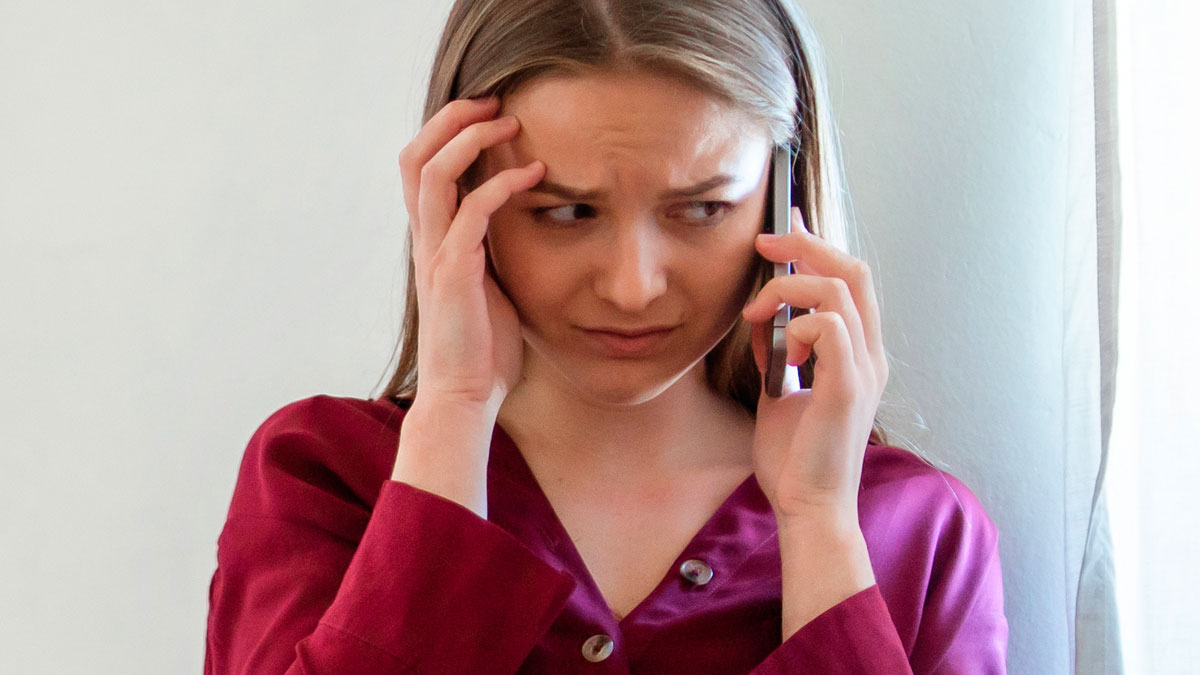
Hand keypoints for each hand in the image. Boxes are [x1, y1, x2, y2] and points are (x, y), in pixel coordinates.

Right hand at [397, 96, 545, 411]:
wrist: (464, 398)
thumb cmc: (483, 349)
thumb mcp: (489, 286)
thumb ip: (492, 252)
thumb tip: (521, 227)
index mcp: (431, 240)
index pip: (422, 168)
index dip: (448, 132)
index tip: (489, 114)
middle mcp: (424, 240)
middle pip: (415, 156)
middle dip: (452, 119)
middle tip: (494, 101)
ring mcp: (434, 255)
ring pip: (432, 173)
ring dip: (471, 139)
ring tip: (510, 123)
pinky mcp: (453, 274)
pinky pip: (470, 212)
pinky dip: (501, 185)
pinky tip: (535, 176)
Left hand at [740, 207, 888, 526]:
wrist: (808, 507)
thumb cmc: (796, 459)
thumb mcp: (781, 393)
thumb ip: (778, 355)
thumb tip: (760, 322)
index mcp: (859, 354)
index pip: (850, 280)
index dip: (819, 245)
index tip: (783, 227)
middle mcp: (870, 354)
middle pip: (854, 269)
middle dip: (806, 244)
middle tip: (764, 241)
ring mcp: (864, 368)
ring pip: (839, 289)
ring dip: (788, 289)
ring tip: (755, 313)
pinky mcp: (849, 387)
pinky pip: (827, 326)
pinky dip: (795, 326)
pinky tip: (779, 353)